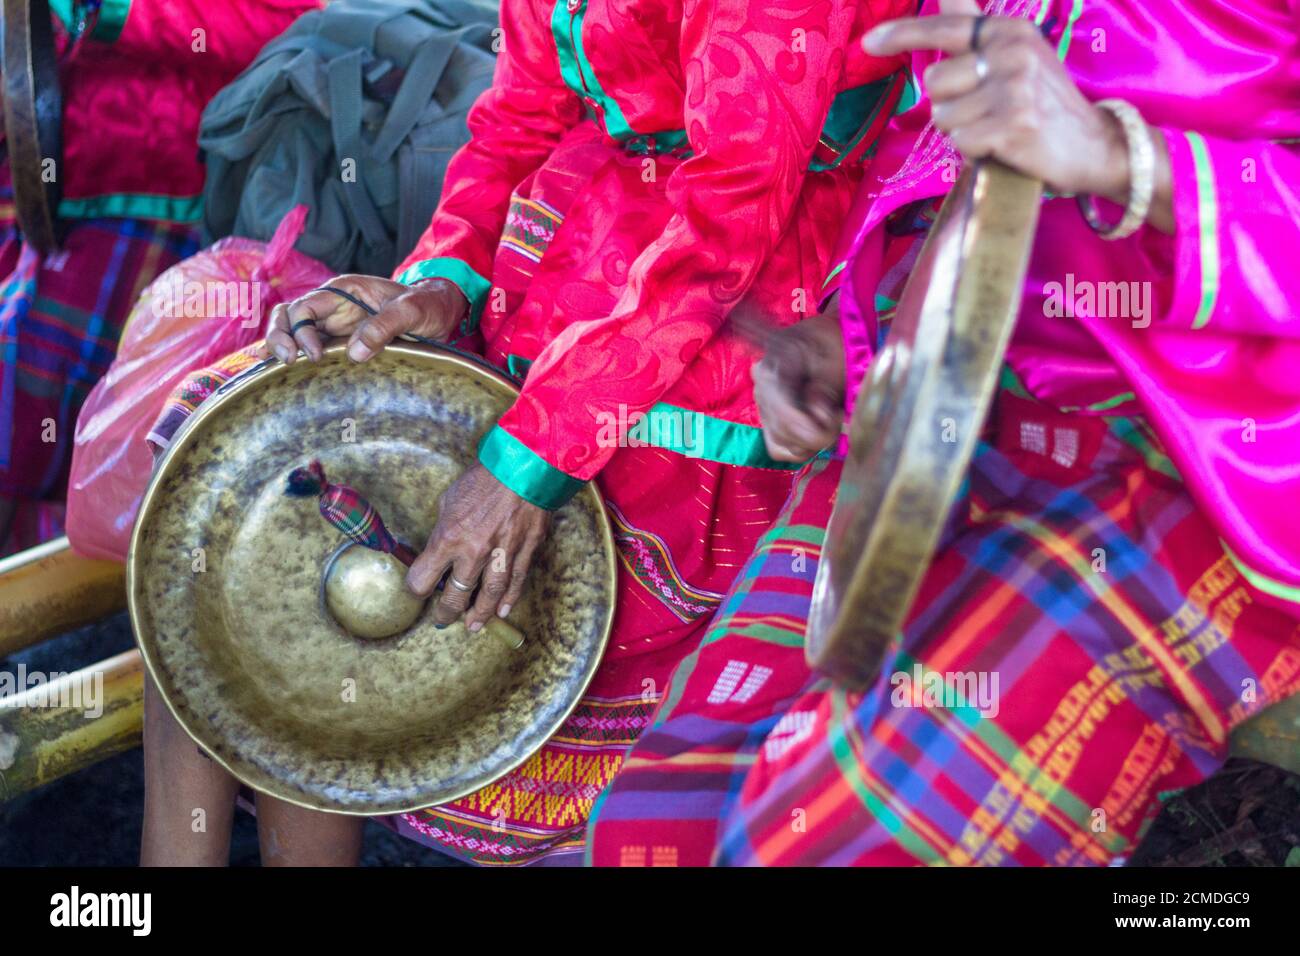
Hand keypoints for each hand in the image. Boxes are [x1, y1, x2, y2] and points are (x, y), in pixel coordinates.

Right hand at [262, 274, 467, 364]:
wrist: (439, 313)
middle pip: (289, 317)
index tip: (315, 355)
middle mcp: (333, 308)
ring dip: (282, 348)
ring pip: (293, 333)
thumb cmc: (426, 305)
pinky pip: (311, 350)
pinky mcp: (341, 345)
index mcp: (344, 291)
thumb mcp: (412, 310)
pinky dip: (296, 360)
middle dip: (280, 337)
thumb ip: (385, 325)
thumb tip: (355, 352)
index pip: (306, 307)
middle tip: (289, 362)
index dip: (301, 330)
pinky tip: (285, 376)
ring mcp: (334, 327)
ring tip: (283, 369)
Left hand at [406, 464, 550, 630]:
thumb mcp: (450, 500)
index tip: (419, 589)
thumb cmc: (484, 478)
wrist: (524, 465)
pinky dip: (508, 600)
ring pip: (488, 596)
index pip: (422, 580)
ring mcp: (501, 555)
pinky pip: (515, 583)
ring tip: (472, 627)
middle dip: (445, 612)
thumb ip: (444, 529)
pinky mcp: (525, 551)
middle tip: (442, 619)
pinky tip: (501, 611)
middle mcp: (473, 553)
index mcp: (448, 538)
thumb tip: (440, 548)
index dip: (417, 588)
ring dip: (478, 615)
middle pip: (455, 596)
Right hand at [753, 300, 845, 461]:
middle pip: (785, 433)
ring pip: (783, 445)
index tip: (836, 415)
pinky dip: (801, 446)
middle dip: (817, 431)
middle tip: (838, 411)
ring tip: (828, 414)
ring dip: (812, 439)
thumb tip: (817, 414)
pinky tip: (816, 427)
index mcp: (773, 367)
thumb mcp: (837, 360)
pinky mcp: (768, 421)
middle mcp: (760, 388)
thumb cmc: (836, 344)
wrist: (830, 339)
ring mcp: (762, 406)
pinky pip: (779, 449)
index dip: (814, 427)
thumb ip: (826, 389)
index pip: (785, 415)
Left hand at [865, 0, 1132, 202]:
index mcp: (1008, 30)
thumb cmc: (1043, 105)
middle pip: (935, 82)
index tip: (869, 43)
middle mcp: (1011, 51)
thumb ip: (975, 27)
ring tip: (996, 129)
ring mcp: (1013, 88)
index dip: (901, 34)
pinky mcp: (1013, 125)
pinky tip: (1003, 147)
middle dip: (952, 104)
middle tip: (988, 112)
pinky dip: (974, 152)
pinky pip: (960, 142)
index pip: (944, 25)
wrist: (1094, 146)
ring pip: (944, 116)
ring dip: (962, 131)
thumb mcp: (1015, 54)